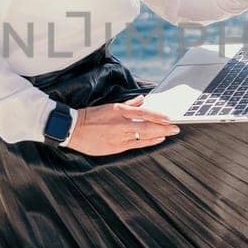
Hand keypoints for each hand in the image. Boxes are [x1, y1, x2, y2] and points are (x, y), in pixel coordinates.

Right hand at [64, 95, 179, 155]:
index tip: (170, 118)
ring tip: (169, 134)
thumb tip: (141, 100)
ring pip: (143, 137)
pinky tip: (156, 141)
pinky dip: (148, 143)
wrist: (71, 129)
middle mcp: (120, 124)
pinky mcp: (114, 148)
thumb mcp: (109, 106)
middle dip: (163, 128)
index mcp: (118, 111)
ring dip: (158, 136)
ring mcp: (118, 137)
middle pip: (147, 126)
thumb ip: (128, 104)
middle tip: (176, 128)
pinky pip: (135, 145)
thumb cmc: (90, 116)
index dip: (159, 117)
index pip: (144, 113)